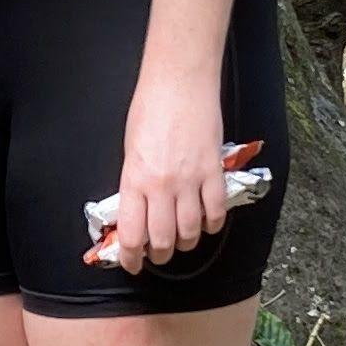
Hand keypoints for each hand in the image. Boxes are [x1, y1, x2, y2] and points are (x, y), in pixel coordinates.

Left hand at [103, 68, 237, 276]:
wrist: (179, 82)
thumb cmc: (150, 108)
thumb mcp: (130, 149)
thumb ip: (134, 183)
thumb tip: (137, 211)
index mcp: (135, 179)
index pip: (131, 234)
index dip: (131, 258)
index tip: (132, 263)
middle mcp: (162, 186)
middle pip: (162, 240)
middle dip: (159, 255)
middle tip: (158, 254)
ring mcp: (190, 180)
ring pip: (190, 231)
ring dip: (185, 243)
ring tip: (182, 241)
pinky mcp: (213, 171)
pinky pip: (215, 212)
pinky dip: (212, 224)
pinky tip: (207, 224)